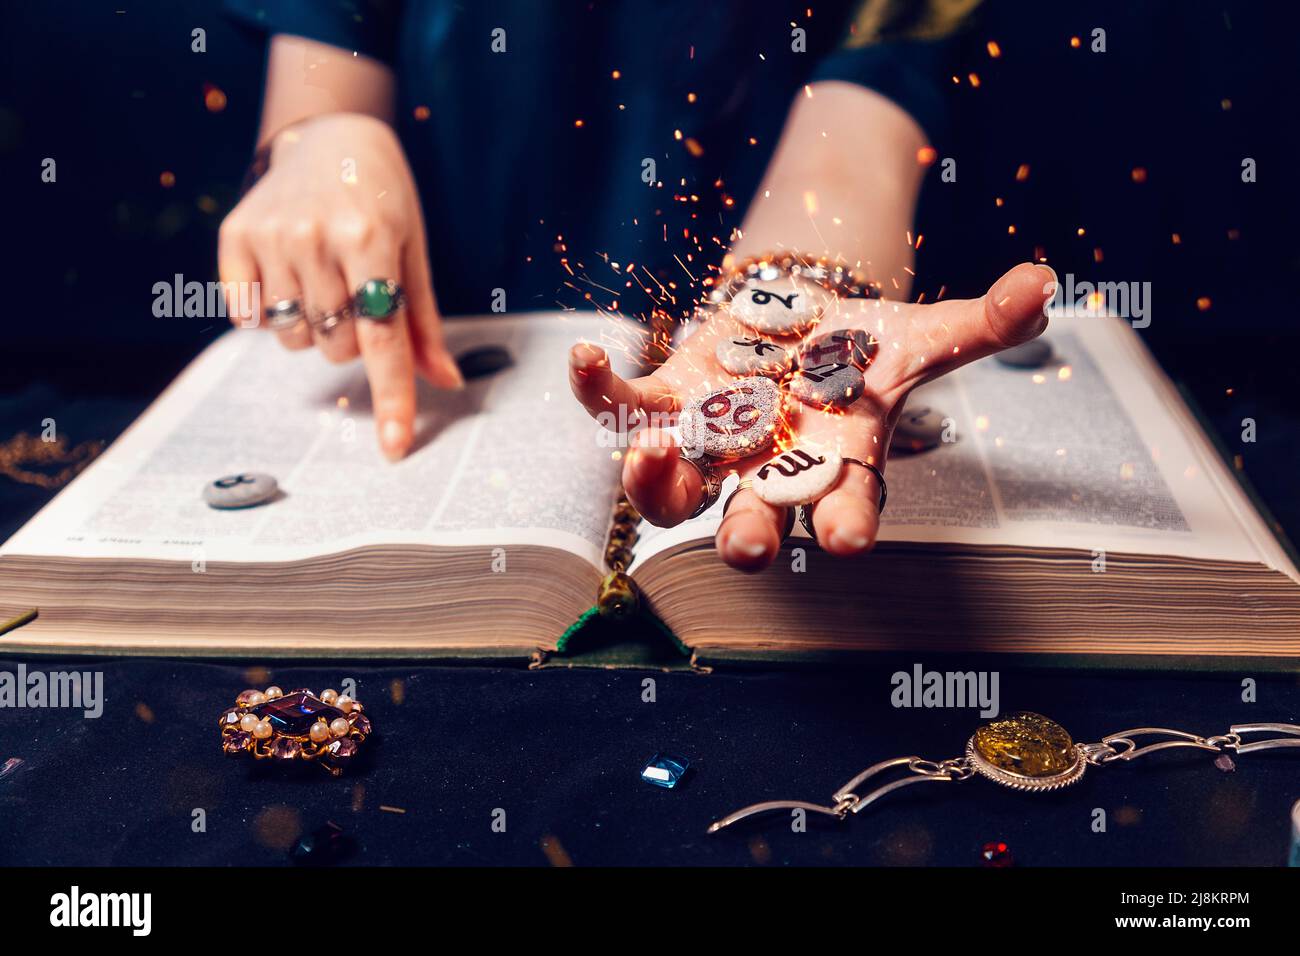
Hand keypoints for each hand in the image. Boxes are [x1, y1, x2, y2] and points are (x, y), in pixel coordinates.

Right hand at [218, 112, 462, 460]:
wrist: (329, 134)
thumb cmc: (383, 199)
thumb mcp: (414, 250)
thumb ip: (423, 322)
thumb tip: (444, 384)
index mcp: (370, 240)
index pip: (383, 340)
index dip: (392, 397)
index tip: (394, 448)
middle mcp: (316, 237)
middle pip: (337, 347)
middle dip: (353, 341)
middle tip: (356, 295)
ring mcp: (272, 235)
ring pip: (294, 338)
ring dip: (314, 328)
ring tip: (323, 281)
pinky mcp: (234, 234)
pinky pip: (247, 316)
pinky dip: (267, 313)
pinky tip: (286, 276)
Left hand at [570, 262, 1055, 570]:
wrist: (798, 330)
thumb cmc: (861, 350)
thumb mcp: (920, 333)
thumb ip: (978, 322)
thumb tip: (1043, 284)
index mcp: (838, 463)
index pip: (848, 506)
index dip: (846, 524)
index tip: (846, 539)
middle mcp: (769, 472)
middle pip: (755, 518)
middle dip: (748, 534)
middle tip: (746, 546)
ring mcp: (712, 446)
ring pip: (676, 492)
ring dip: (657, 485)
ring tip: (649, 461)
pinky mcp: (666, 406)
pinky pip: (623, 412)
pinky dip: (601, 392)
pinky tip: (587, 360)